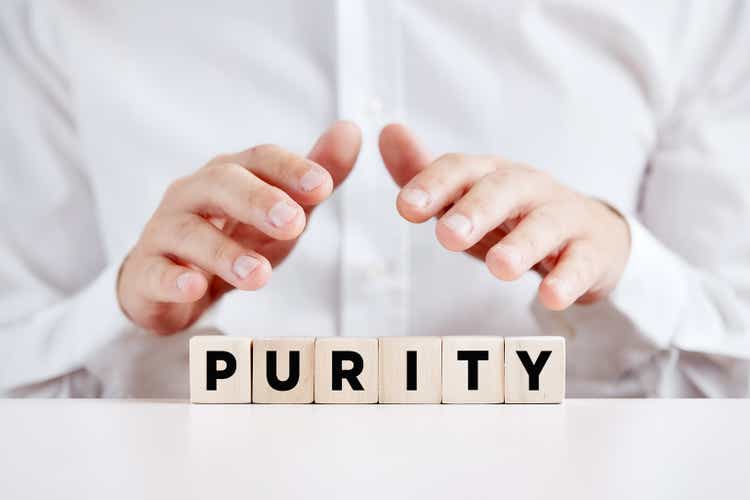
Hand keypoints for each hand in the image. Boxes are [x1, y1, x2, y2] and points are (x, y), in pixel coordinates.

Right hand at [118, 121, 360, 333]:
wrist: (173, 281)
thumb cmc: (234, 235)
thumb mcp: (283, 209)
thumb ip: (316, 175)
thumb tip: (352, 130)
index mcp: (231, 174)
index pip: (260, 159)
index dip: (290, 169)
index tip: (323, 187)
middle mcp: (194, 194)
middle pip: (222, 185)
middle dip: (258, 201)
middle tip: (293, 224)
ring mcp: (166, 231)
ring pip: (190, 232)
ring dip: (225, 253)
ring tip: (259, 275)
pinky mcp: (146, 271)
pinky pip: (154, 272)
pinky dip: (173, 279)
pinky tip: (194, 287)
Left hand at [379, 124, 630, 310]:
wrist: (590, 235)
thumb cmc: (514, 218)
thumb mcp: (468, 198)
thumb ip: (426, 175)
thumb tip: (387, 132)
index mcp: (490, 174)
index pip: (460, 169)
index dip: (433, 184)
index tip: (406, 208)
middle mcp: (527, 188)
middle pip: (503, 190)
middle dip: (476, 210)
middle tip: (448, 237)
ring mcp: (563, 217)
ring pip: (544, 225)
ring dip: (522, 245)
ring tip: (501, 268)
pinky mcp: (591, 251)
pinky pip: (582, 262)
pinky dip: (568, 278)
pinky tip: (551, 297)